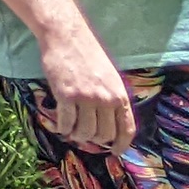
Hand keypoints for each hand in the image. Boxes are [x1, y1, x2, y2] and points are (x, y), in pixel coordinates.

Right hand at [36, 24, 136, 151]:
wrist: (67, 36)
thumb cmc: (88, 55)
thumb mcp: (110, 77)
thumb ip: (112, 99)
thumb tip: (109, 126)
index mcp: (120, 94)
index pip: (127, 128)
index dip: (122, 145)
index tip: (116, 152)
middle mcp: (106, 98)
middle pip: (104, 134)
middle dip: (94, 140)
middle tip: (84, 135)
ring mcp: (86, 98)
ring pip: (85, 132)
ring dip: (77, 135)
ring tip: (71, 130)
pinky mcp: (66, 96)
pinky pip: (66, 123)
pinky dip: (63, 128)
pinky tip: (61, 125)